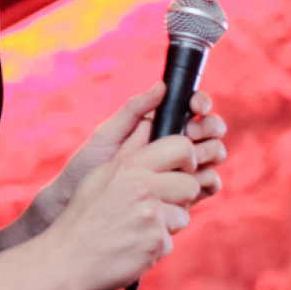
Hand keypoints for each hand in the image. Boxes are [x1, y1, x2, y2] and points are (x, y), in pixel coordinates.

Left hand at [38, 85, 228, 222]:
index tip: (195, 107)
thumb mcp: (109, 134)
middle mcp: (174, 145)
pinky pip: (207, 185)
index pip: (192, 108)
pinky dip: (208, 182)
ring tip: (191, 161)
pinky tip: (195, 183)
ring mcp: (181, 170)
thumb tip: (162, 86)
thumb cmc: (89, 165)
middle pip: (210, 130)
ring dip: (210, 154)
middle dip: (208, 128)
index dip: (200, 104)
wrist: (78, 203)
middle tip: (191, 135)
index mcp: (159, 126)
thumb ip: (135, 110)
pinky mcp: (182, 195)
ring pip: (212, 156)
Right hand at [38, 133, 200, 289]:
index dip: (186, 159)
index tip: (180, 171)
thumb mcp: (101, 176)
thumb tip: (158, 146)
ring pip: (183, 215)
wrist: (67, 257)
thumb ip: (131, 161)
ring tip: (137, 228)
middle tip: (161, 205)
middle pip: (190, 184)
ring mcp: (151, 215)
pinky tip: (132, 246)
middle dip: (182, 197)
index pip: (182, 146)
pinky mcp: (156, 242)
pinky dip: (154, 246)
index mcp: (130, 165)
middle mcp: (143, 186)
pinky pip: (169, 241)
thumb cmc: (83, 216)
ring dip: (167, 225)